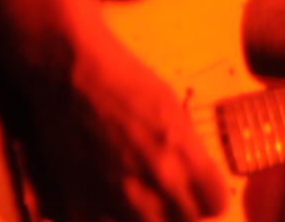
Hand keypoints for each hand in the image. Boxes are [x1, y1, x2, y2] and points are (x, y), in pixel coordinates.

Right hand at [18, 31, 225, 221]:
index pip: (214, 202)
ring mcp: (115, 202)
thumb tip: (194, 174)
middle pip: (184, 219)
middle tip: (174, 188)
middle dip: (184, 206)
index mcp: (181, 156)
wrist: (70, 76)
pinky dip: (112, 216)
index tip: (204, 185)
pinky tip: (110, 193)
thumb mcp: (170, 108)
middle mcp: (152, 187)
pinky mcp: (79, 208)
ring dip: (151, 214)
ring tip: (142, 190)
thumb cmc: (125, 80)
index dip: (210, 192)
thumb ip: (185, 149)